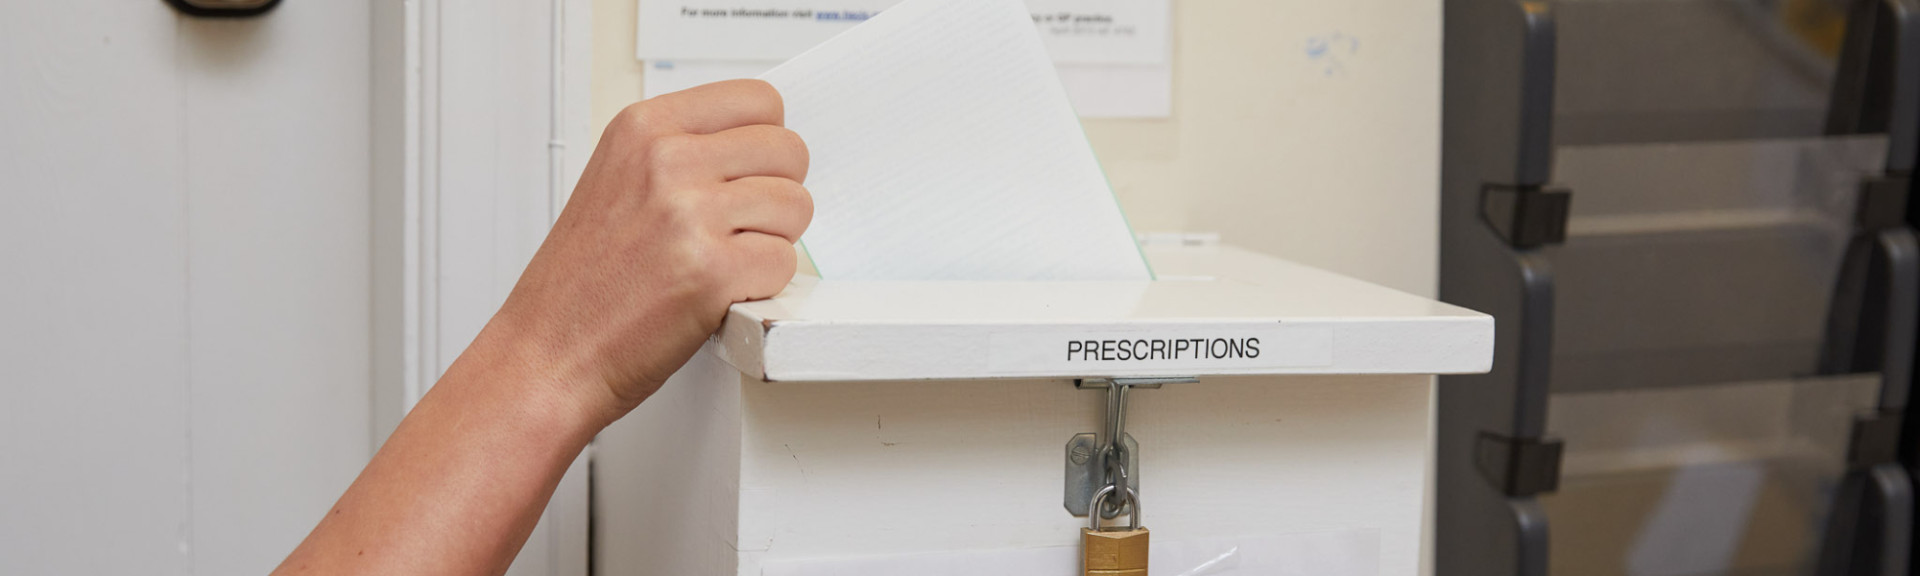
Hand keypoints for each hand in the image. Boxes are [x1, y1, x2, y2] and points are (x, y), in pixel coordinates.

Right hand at [484, 79, 810, 424]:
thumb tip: (761, 142)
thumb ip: (684, 151)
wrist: (548, 354)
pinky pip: (784, 262)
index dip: (766, 144)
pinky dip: (764, 285)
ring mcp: (689, 214)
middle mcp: (665, 161)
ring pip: (796, 206)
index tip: (747, 175)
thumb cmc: (584, 282)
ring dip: (773, 241)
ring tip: (724, 261)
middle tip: (738, 229)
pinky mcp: (712, 272)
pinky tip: (721, 293)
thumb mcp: (618, 180)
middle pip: (788, 151)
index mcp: (643, 128)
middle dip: (777, 194)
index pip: (758, 100)